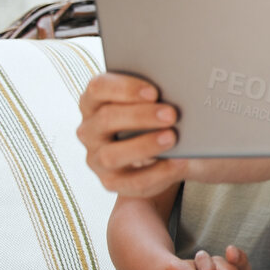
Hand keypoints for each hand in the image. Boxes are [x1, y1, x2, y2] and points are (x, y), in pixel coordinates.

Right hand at [76, 72, 187, 196]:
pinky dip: (158, 172)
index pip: (98, 88)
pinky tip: (179, 161)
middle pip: (107, 119)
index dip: (125, 88)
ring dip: (144, 145)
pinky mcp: (112, 182)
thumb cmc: (155, 118)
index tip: (154, 92)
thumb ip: (157, 95)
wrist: (162, 154)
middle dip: (140, 115)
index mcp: (95, 101)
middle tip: (171, 114)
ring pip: (112, 155)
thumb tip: (179, 91)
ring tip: (172, 138)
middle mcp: (90, 130)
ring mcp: (97, 158)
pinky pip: (133, 181)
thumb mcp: (153, 103)